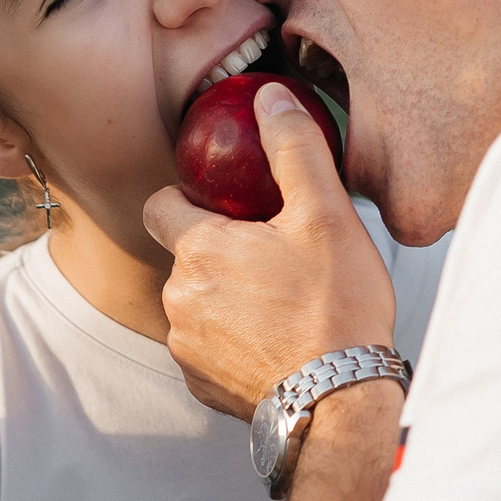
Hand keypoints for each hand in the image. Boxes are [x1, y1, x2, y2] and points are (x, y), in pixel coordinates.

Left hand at [144, 85, 394, 419]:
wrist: (340, 405)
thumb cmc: (336, 310)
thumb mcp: (325, 214)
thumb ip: (293, 148)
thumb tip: (271, 96)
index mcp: (198, 250)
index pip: (161, 205)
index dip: (190, 200)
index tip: (230, 208)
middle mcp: (178, 298)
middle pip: (185, 257)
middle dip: (220, 253)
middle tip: (276, 259)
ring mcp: (185, 346)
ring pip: (196, 304)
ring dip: (226, 299)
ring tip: (282, 304)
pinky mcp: (201, 385)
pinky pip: (207, 348)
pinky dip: (233, 342)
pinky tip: (276, 342)